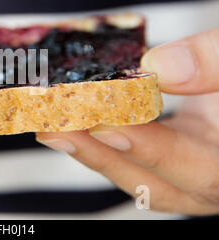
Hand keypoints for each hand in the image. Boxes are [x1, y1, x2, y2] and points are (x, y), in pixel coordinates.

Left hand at [37, 28, 218, 214]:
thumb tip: (156, 67)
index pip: (203, 170)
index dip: (155, 151)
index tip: (108, 124)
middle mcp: (216, 175)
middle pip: (159, 184)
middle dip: (104, 157)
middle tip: (54, 129)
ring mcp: (195, 167)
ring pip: (142, 175)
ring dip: (93, 152)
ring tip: (50, 127)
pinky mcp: (178, 152)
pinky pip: (136, 156)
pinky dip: (103, 140)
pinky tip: (74, 122)